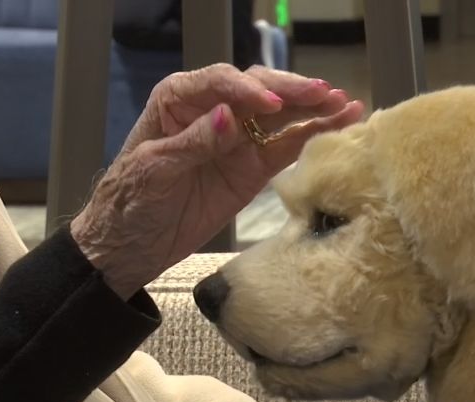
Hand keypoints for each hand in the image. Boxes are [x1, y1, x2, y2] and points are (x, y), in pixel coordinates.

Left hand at [70, 63, 364, 297]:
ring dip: (313, 109)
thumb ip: (193, 142)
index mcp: (179, 100)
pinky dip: (312, 136)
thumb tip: (230, 116)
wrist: (130, 245)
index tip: (271, 105)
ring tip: (346, 105)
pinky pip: (286, 147)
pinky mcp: (253, 168)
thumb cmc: (128, 202)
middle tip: (325, 95)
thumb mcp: (152, 170)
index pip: (220, 83)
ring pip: (280, 116)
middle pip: (258, 90)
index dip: (248, 90)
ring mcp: (237, 140)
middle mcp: (214, 111)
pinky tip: (340, 124)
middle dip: (292, 91)